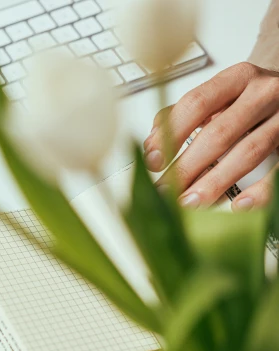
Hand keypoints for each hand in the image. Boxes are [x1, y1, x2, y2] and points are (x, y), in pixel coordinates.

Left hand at [143, 62, 277, 209]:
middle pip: (219, 133)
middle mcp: (264, 93)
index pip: (196, 104)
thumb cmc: (250, 98)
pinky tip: (239, 205)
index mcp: (237, 78)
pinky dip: (260, 191)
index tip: (154, 160)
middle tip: (166, 190)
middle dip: (187, 166)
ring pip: (247, 152)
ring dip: (214, 182)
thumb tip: (153, 144)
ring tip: (190, 202)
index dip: (171, 134)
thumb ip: (184, 114)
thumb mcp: (221, 94)